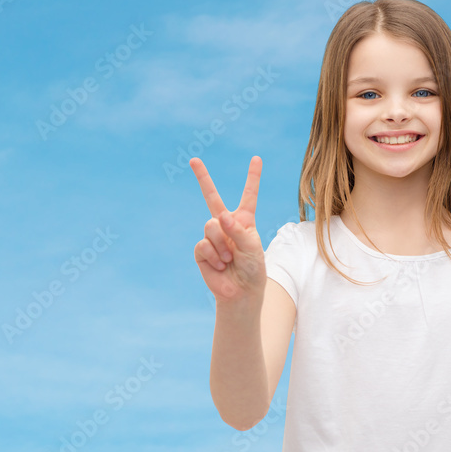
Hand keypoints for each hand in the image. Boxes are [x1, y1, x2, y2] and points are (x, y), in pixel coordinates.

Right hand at [190, 156, 265, 303]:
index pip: (249, 196)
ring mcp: (212, 237)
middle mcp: (226, 225)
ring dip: (221, 245)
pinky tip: (220, 266)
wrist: (241, 293)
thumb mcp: (253, 248)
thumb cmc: (252, 270)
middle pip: (212, 197)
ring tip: (229, 260)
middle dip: (202, 178)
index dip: (252, 177)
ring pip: (210, 226)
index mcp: (244, 221)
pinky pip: (203, 244)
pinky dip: (213, 256)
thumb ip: (238, 230)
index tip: (257, 158)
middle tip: (194, 160)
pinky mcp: (201, 251)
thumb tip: (220, 217)